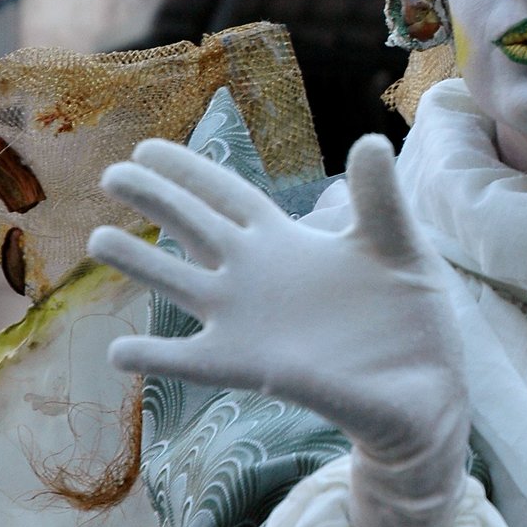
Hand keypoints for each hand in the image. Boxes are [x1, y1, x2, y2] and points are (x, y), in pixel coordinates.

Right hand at [89, 134, 469, 526]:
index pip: (229, 195)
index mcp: (288, 242)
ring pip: (182, 286)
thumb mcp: (400, 246)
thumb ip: (379, 198)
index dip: (190, 170)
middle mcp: (257, 277)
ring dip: (142, 263)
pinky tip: (117, 352)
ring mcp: (249, 322)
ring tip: (99, 239)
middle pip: (194, 227)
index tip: (145, 145)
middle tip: (111, 174)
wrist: (427, 387)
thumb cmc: (410, 315)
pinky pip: (194, 362)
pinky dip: (157, 358)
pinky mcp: (255, 367)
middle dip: (155, 199)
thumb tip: (367, 140)